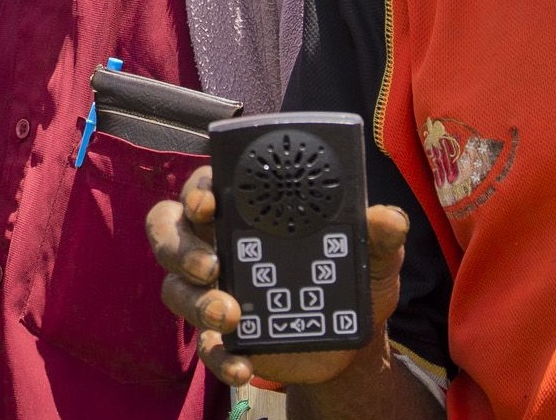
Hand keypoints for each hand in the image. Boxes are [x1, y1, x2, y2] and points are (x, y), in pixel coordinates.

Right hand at [146, 165, 408, 388]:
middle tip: (211, 265)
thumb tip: (388, 219)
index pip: (205, 187)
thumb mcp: (373, 256)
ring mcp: (216, 291)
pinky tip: (241, 367)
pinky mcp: (223, 336)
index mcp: (248, 212)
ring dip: (195, 302)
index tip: (208, 204)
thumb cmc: (353, 280)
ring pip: (175, 288)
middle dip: (179, 246)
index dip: (197, 190)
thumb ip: (380, 236)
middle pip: (168, 230)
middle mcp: (220, 245)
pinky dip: (220, 357)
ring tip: (228, 316)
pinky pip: (205, 345)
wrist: (353, 343)